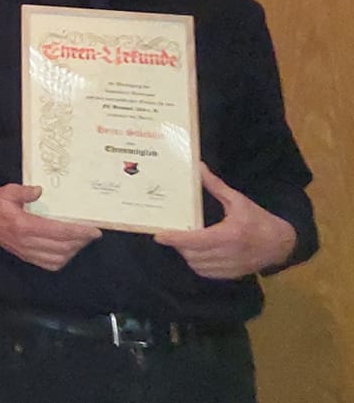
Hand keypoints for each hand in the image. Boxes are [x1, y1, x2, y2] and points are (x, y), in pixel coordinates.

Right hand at [0, 184, 100, 270]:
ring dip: (73, 251)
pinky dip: (62, 260)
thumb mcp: (7, 191)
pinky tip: (68, 251)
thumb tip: (40, 190)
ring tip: (81, 241)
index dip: (79, 232)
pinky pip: (49, 264)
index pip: (58, 232)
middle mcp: (27, 242)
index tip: (94, 230)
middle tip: (92, 234)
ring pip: (58, 258)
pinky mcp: (25, 256)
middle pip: (62, 247)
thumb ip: (24, 191)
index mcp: (24, 225)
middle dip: (81, 241)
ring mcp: (26, 252)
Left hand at [153, 163, 297, 278]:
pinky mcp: (232, 275)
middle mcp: (229, 253)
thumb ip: (216, 186)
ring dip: (186, 254)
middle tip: (171, 233)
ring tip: (183, 241)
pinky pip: (206, 273)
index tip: (159, 236)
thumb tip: (199, 168)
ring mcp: (231, 267)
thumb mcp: (238, 200)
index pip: (196, 240)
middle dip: (178, 244)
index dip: (176, 239)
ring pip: (197, 265)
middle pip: (193, 254)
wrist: (282, 243)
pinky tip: (196, 252)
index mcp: (230, 235)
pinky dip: (197, 264)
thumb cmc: (259, 220)